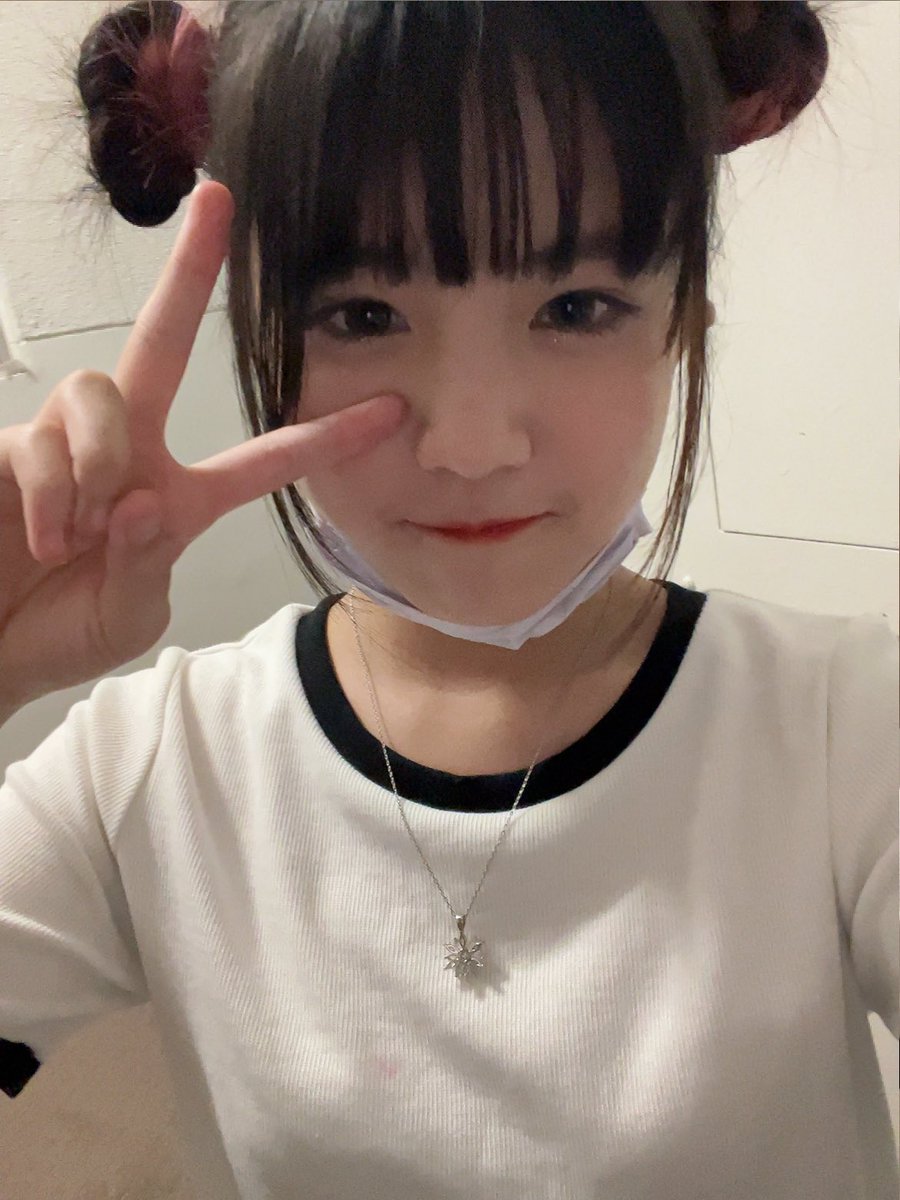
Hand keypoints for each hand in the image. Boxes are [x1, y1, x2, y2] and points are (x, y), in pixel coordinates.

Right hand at [0, 180, 402, 707]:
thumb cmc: (64, 632)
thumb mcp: (128, 614)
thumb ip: (145, 564)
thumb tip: (137, 502)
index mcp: (178, 498)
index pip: (264, 460)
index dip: (326, 438)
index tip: (393, 411)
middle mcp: (127, 453)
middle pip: (160, 343)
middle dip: (187, 273)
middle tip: (216, 199)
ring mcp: (65, 444)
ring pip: (101, 393)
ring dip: (99, 464)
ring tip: (81, 533)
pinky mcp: (9, 448)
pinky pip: (40, 441)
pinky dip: (56, 493)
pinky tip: (48, 538)